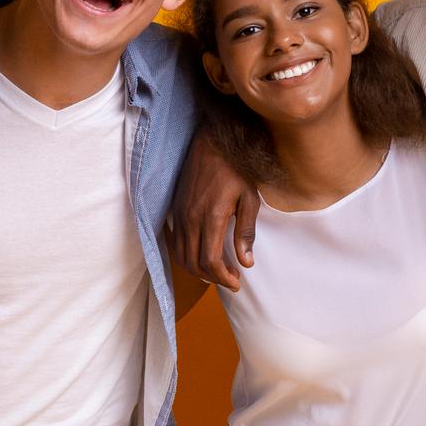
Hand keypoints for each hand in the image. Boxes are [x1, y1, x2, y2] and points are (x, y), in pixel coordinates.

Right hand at [169, 131, 259, 290]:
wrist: (212, 143)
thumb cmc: (236, 170)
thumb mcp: (250, 200)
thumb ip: (246, 232)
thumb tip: (246, 262)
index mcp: (211, 217)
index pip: (211, 261)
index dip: (223, 277)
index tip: (236, 282)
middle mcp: (190, 219)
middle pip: (194, 263)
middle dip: (213, 278)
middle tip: (231, 280)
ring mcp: (179, 215)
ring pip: (181, 256)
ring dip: (198, 270)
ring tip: (218, 272)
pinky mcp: (175, 211)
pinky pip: (175, 243)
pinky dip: (186, 257)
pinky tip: (201, 257)